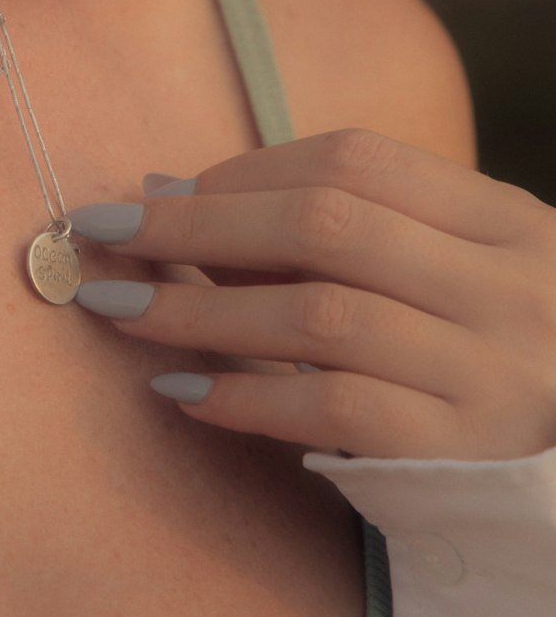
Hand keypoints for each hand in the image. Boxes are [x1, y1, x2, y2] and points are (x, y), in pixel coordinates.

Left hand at [70, 129, 555, 461]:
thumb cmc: (511, 358)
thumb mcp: (468, 274)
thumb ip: (358, 235)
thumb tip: (176, 189)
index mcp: (507, 221)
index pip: (357, 160)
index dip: (246, 169)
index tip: (164, 189)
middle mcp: (506, 285)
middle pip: (326, 224)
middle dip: (199, 225)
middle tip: (105, 230)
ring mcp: (493, 372)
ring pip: (320, 318)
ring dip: (200, 310)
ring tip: (120, 310)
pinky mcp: (466, 455)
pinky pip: (335, 414)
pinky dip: (247, 398)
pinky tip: (182, 392)